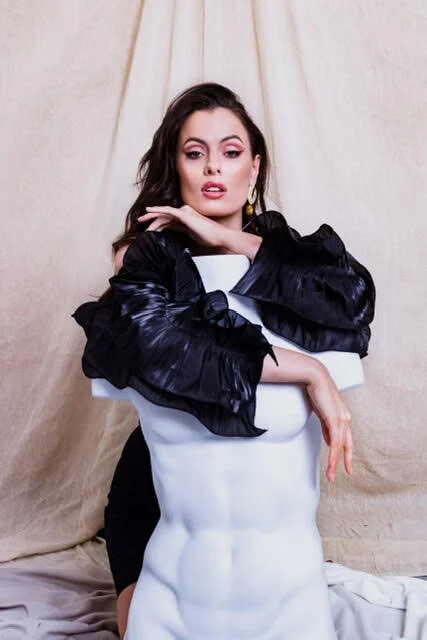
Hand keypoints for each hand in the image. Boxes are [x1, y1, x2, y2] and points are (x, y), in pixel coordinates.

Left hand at [138, 205, 224, 247]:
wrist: (219, 236)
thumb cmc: (208, 236)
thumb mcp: (190, 233)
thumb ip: (180, 229)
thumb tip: (171, 228)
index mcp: (185, 216)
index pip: (167, 219)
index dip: (156, 222)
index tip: (148, 228)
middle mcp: (184, 212)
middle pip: (164, 215)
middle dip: (151, 218)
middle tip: (139, 221)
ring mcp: (184, 212)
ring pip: (164, 214)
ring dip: (152, 218)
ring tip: (141, 221)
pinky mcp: (185, 215)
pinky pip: (168, 211)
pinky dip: (158, 210)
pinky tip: (149, 210)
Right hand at [306, 366, 352, 482]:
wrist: (314, 376)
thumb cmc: (316, 389)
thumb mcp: (322, 411)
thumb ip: (327, 426)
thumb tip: (330, 441)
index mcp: (342, 415)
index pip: (345, 437)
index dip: (345, 451)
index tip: (343, 462)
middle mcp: (345, 418)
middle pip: (347, 444)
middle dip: (346, 460)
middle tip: (346, 473)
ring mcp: (342, 419)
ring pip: (340, 446)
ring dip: (335, 462)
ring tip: (331, 474)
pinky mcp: (335, 420)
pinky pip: (335, 442)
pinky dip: (333, 455)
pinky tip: (332, 463)